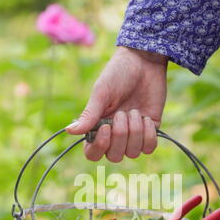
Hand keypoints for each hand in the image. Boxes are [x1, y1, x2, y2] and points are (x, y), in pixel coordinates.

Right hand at [66, 46, 167, 161]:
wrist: (145, 62)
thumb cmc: (118, 74)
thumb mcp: (102, 93)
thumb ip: (89, 115)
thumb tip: (70, 131)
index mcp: (97, 127)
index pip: (93, 153)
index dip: (99, 147)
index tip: (107, 127)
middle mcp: (114, 135)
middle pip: (114, 156)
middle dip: (121, 135)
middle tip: (123, 112)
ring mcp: (133, 135)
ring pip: (132, 153)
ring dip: (135, 132)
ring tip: (135, 111)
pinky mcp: (150, 131)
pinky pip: (149, 148)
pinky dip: (149, 134)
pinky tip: (147, 118)